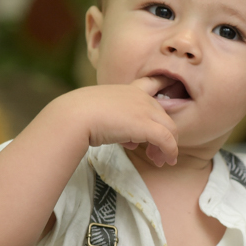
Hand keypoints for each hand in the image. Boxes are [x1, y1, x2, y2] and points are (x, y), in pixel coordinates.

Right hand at [59, 78, 178, 165]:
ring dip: (168, 146)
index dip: (164, 86)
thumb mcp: (102, 115)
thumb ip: (119, 125)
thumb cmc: (79, 114)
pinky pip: (166, 140)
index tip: (171, 91)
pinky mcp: (146, 125)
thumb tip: (131, 142)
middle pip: (164, 116)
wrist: (75, 116)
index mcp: (128, 90)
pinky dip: (170, 151)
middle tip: (156, 153)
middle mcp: (140, 97)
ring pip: (169, 129)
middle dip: (164, 135)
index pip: (152, 83)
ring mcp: (145, 110)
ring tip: (160, 160)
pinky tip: (166, 161)